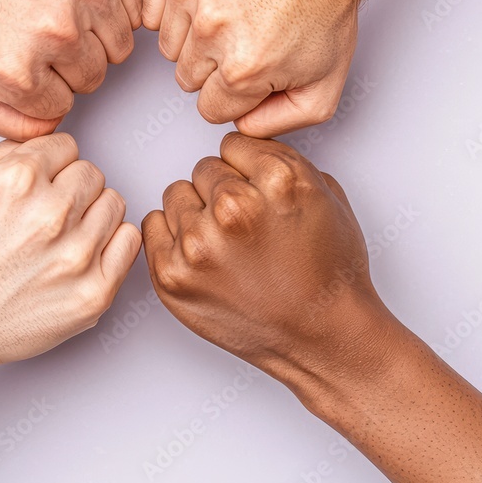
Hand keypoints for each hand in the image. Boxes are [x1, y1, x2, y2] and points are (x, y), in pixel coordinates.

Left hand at [0, 0, 142, 138]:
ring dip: (95, 36)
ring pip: (120, 45)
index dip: (42, 88)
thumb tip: (49, 131)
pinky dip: (113, 4)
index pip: (62, 106)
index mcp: (19, 68)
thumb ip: (2, 121)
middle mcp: (57, 32)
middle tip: (40, 33)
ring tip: (61, 12)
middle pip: (94, 77)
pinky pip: (134, 7)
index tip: (24, 60)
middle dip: (69, 63)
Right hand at [0, 133, 140, 383]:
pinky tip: (85, 251)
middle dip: (71, 188)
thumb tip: (44, 143)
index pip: (67, 147)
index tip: (40, 185)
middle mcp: (51, 214)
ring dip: (92, 214)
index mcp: (18, 180)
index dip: (51, 166)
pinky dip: (113, 242)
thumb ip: (6, 151)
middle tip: (47, 214)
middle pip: (92, 174)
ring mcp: (76, 255)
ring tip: (63, 235)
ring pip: (114, 203)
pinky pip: (130, 240)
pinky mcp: (94, 291)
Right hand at [142, 0, 359, 136]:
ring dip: (195, 36)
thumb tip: (239, 124)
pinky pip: (153, 10)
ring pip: (169, 46)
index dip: (234, 94)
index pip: (209, 109)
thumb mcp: (323, 87)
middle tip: (248, 35)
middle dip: (215, 65)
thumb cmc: (323, 4)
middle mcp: (211, 31)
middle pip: (187, 78)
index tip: (253, 67)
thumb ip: (279, 124)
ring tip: (232, 12)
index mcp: (243, 68)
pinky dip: (174, 7)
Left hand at [142, 133, 397, 414]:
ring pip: (176, 195)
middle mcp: (235, 208)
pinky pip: (153, 225)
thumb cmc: (329, 274)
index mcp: (277, 180)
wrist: (323, 338)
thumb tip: (245, 148)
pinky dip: (172, 238)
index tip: (257, 194)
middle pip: (202, 169)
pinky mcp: (172, 275)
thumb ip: (282, 161)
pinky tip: (202, 255)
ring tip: (225, 244)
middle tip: (244, 226)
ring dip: (195, 213)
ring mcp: (199, 244)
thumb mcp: (326, 196)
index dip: (246, 170)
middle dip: (221, 191)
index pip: (231, 145)